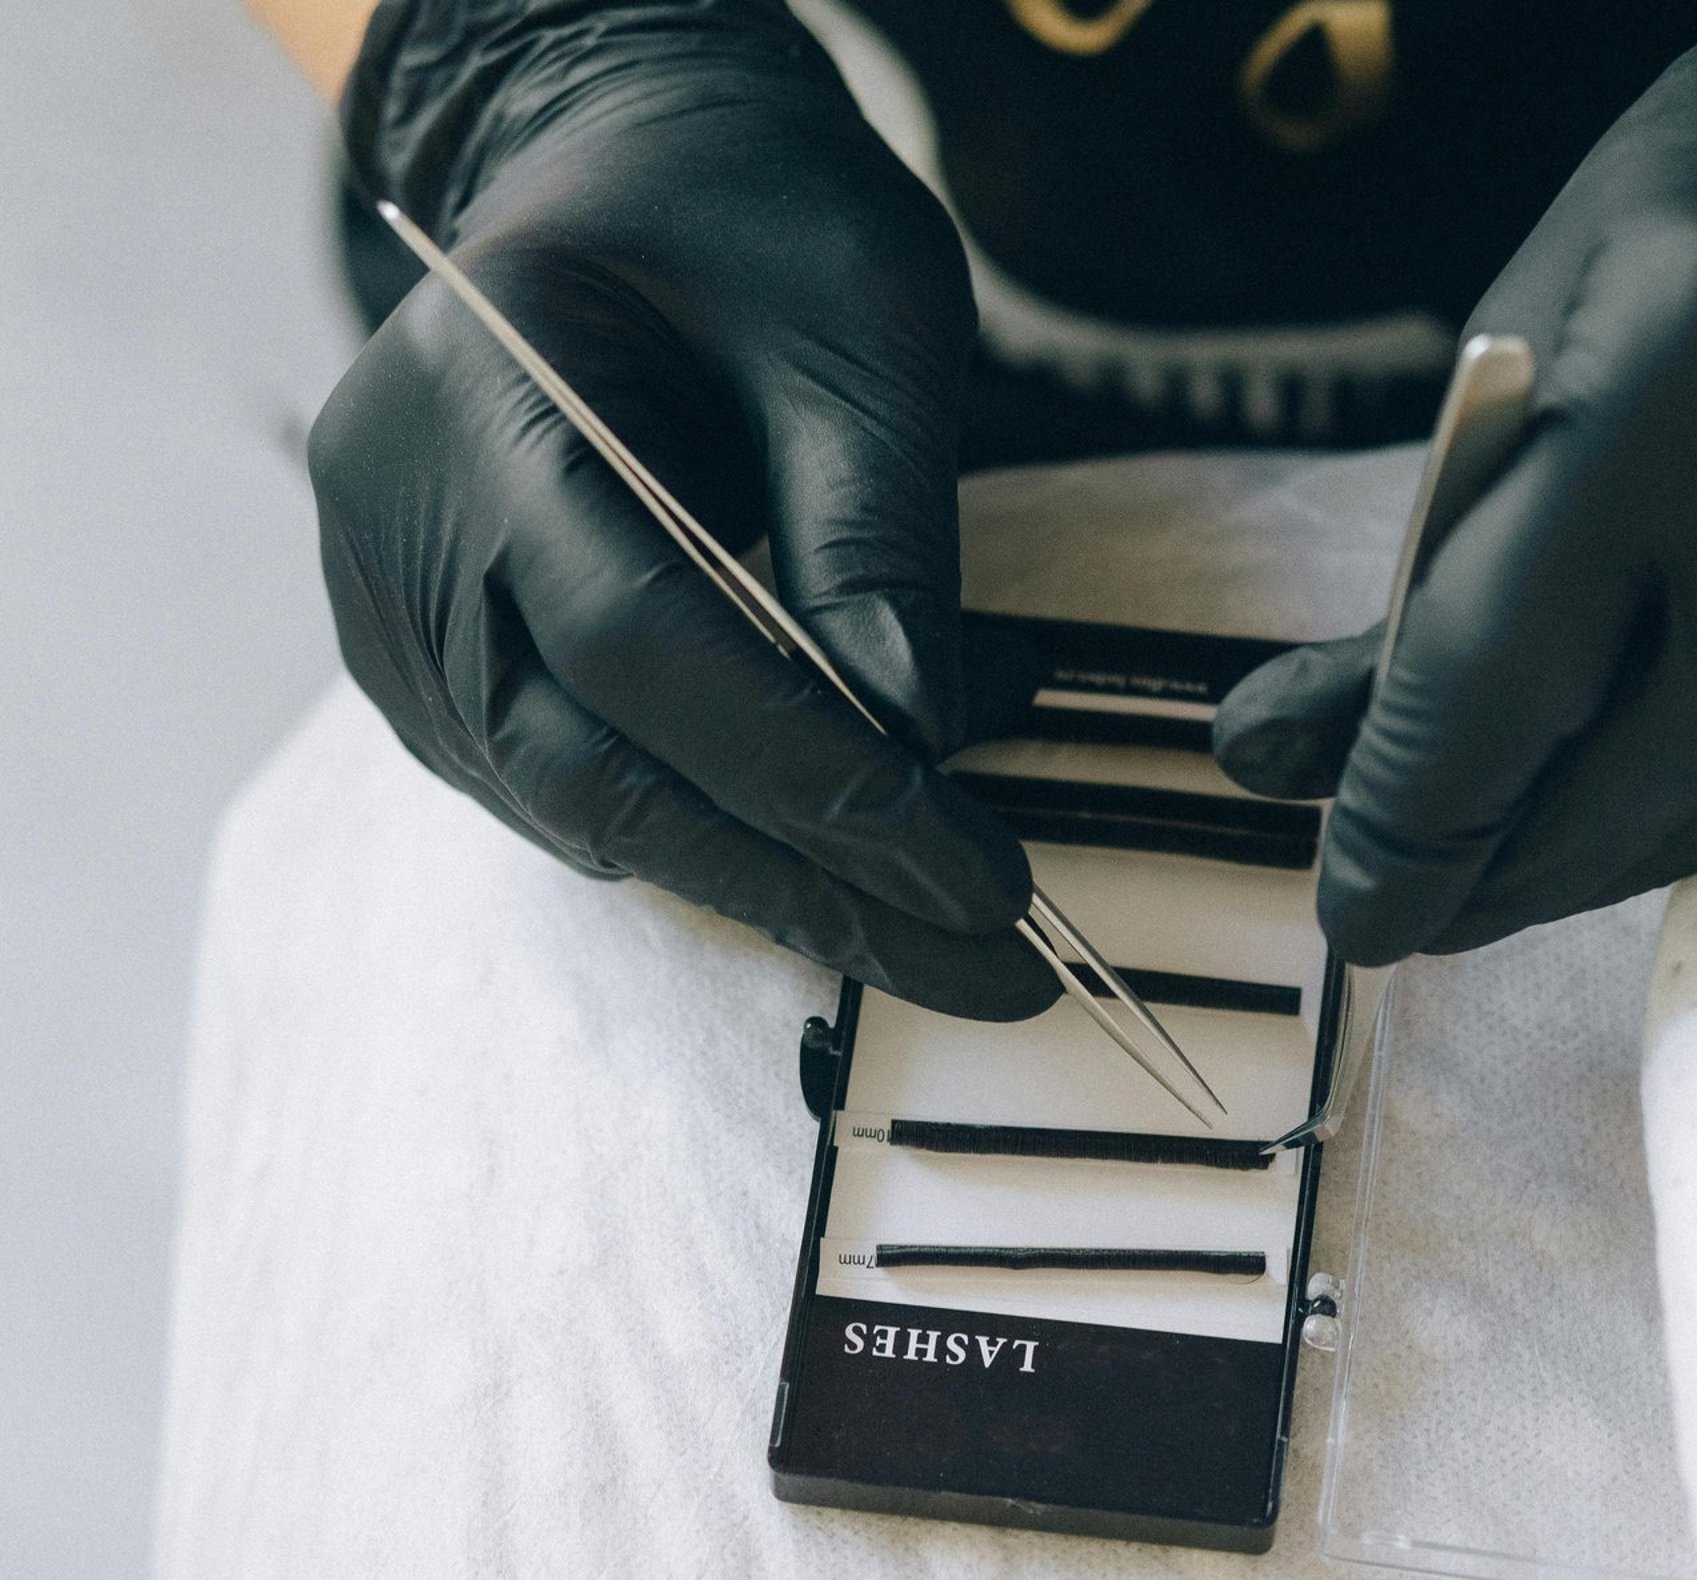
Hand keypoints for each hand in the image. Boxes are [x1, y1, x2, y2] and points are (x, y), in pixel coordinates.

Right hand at [310, 0, 1054, 1017]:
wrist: (622, 176)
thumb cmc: (747, 218)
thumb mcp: (861, 316)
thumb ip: (877, 525)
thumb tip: (919, 742)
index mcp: (476, 398)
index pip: (640, 649)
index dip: (813, 781)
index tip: (977, 877)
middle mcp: (395, 523)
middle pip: (589, 772)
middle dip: (802, 883)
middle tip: (980, 959)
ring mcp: (391, 610)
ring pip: (576, 813)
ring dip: (766, 880)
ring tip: (936, 919)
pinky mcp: (429, 669)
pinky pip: (564, 795)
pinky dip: (707, 833)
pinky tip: (833, 848)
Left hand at [1214, 0, 1696, 969]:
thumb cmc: (1664, 249)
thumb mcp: (1508, 383)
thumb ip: (1409, 588)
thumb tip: (1267, 762)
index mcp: (1674, 374)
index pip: (1504, 667)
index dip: (1415, 822)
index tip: (1353, 911)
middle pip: (1632, 768)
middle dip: (1495, 876)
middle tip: (1406, 917)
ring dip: (1589, 873)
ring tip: (1487, 888)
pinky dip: (1687, 823)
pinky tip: (1604, 831)